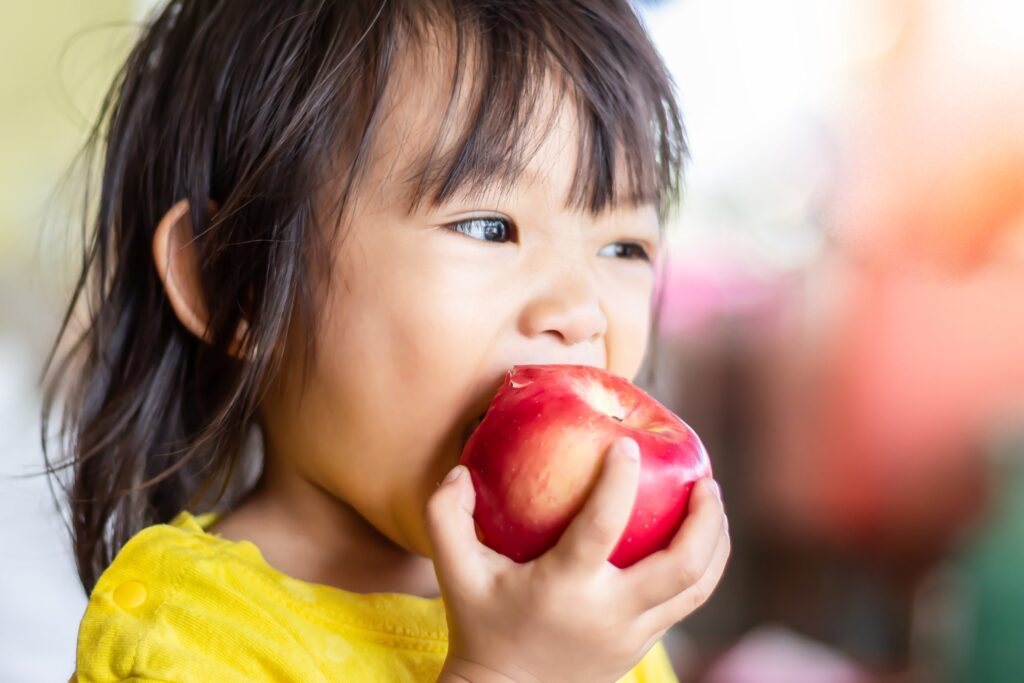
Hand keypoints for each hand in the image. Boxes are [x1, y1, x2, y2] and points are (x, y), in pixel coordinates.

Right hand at [426, 437, 729, 682]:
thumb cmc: (479, 625)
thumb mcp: (455, 573)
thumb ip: (446, 517)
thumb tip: (459, 471)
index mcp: (563, 588)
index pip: (601, 527)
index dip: (618, 483)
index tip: (627, 446)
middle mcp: (607, 613)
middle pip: (681, 566)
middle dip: (704, 518)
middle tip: (706, 480)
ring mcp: (630, 636)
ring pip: (696, 589)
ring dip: (715, 543)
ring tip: (713, 503)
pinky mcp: (640, 648)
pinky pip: (685, 604)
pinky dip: (702, 569)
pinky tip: (699, 540)